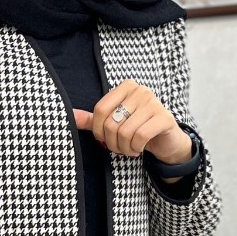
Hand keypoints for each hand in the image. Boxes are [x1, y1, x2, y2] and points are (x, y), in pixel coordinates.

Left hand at [72, 79, 192, 165]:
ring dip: (124, 148)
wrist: (166, 140)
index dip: (98, 131)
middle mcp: (140, 90)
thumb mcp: (114, 123)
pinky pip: (140, 136)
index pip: (100, 109)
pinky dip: (136, 148)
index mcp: (126, 87)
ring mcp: (154, 102)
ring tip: (130, 149)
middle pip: (111, 123)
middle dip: (112, 143)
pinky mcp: (164, 117)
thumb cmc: (137, 128)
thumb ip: (92, 119)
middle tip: (120, 148)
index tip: (105, 139)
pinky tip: (139, 149)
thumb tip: (70, 116)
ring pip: (125, 132)